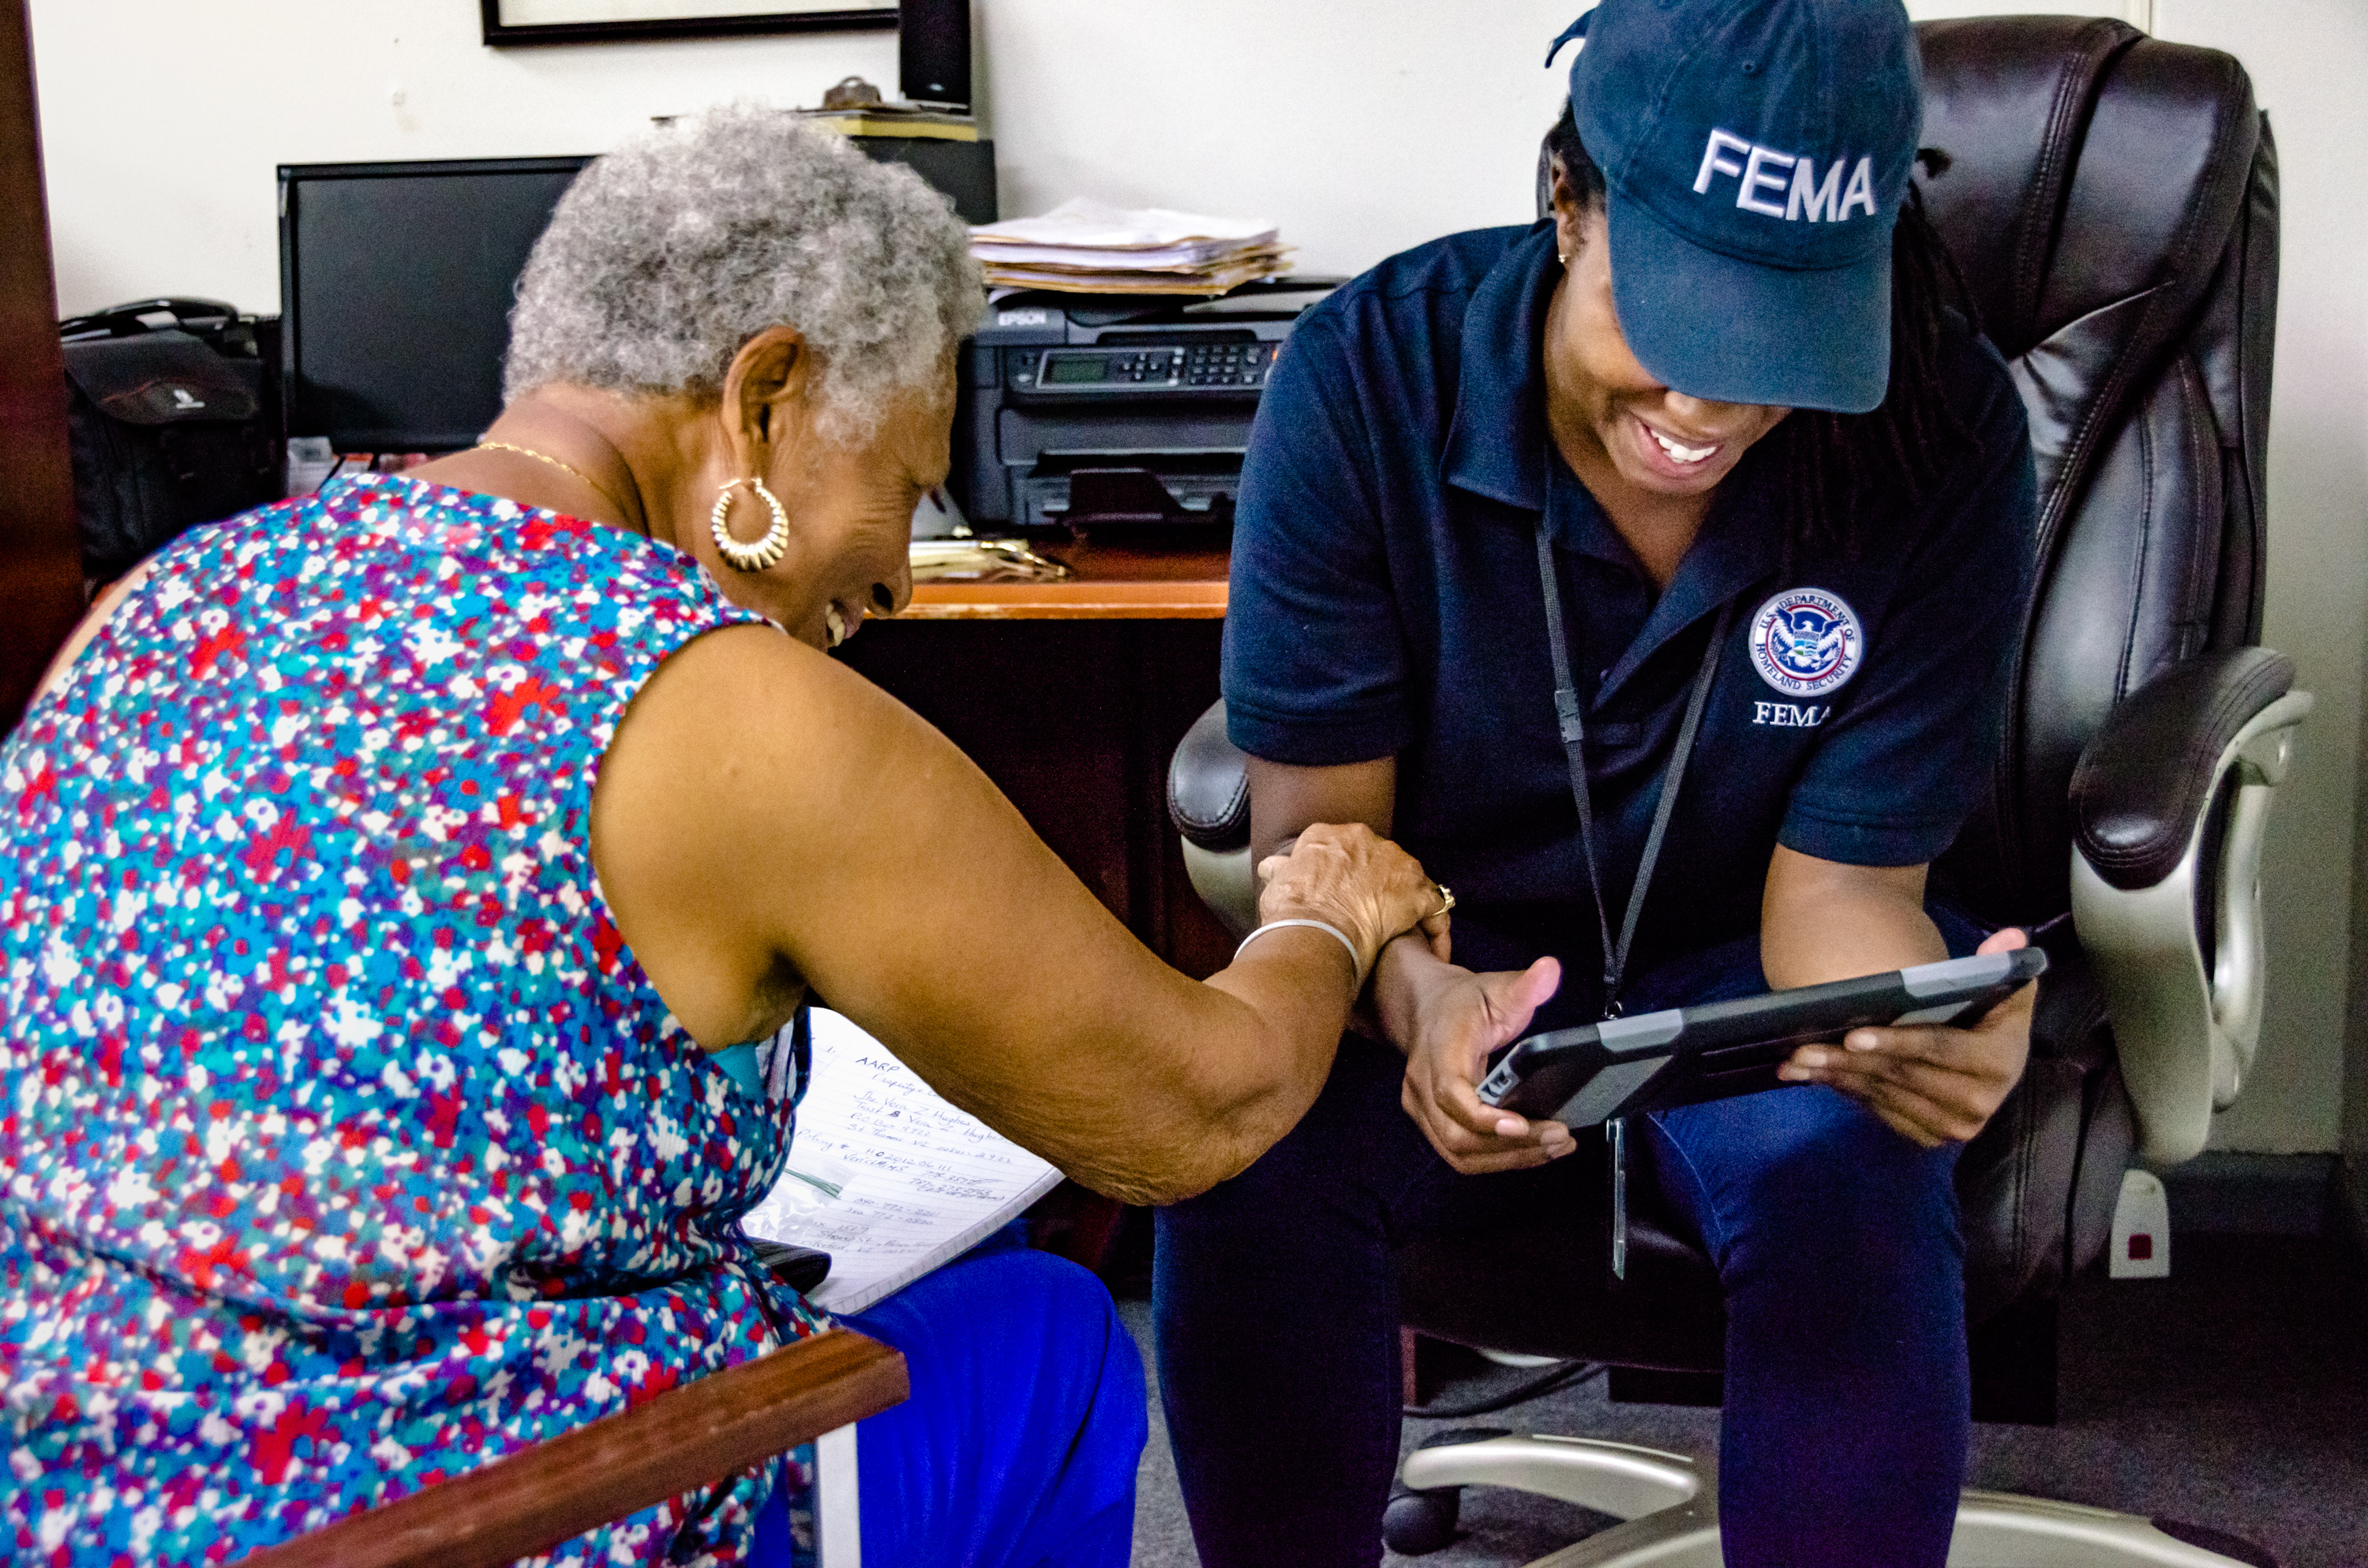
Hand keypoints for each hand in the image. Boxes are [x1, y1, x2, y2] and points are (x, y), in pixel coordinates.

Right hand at [1255, 823, 1451, 981]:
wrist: (1315, 929)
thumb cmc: (1292, 911)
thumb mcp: (1276, 884)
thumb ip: (1281, 870)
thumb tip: (1273, 867)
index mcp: (1327, 835)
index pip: (1346, 847)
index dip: (1349, 870)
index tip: (1346, 892)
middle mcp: (1364, 839)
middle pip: (1381, 858)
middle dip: (1381, 882)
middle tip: (1373, 912)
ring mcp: (1394, 862)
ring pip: (1412, 879)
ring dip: (1409, 902)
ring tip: (1403, 933)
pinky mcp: (1416, 892)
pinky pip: (1435, 908)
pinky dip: (1435, 930)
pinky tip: (1431, 951)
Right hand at [1392, 953, 1575, 1173]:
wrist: (1425, 1007)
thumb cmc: (1462, 1003)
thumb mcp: (1497, 987)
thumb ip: (1525, 985)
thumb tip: (1550, 970)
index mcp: (1439, 1051)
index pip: (1453, 1095)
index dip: (1485, 1118)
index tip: (1522, 1124)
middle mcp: (1422, 1085)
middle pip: (1457, 1136)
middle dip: (1510, 1146)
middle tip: (1558, 1137)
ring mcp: (1422, 1107)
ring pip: (1458, 1154)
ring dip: (1507, 1159)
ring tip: (1552, 1147)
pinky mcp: (1431, 1122)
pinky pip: (1460, 1155)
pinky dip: (1497, 1159)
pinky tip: (1531, 1151)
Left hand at [1777, 926, 2035, 1146]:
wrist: (1988, 1060)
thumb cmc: (1991, 1016)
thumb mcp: (2005, 988)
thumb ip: (2004, 963)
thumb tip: (2009, 936)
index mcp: (1999, 1064)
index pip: (1939, 1049)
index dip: (1897, 1042)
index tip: (1854, 1034)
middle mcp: (1978, 1103)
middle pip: (1903, 1076)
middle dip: (1852, 1061)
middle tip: (1807, 1047)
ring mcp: (1951, 1125)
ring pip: (1885, 1095)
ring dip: (1839, 1078)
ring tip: (1798, 1061)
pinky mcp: (1927, 1135)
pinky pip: (1880, 1110)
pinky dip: (1845, 1091)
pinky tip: (1813, 1076)